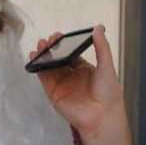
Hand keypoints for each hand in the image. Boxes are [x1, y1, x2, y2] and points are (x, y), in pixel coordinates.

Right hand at [31, 25, 125, 139]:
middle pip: (58, 59)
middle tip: (49, 39)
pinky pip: (44, 78)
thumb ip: (101, 47)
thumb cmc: (109, 94)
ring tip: (41, 45)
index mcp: (85, 70)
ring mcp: (62, 85)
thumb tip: (99, 28)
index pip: (71, 54)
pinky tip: (36, 57)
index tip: (59, 36)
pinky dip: (38, 67)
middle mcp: (72, 77)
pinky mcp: (54, 93)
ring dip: (43, 55)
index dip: (64, 45)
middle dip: (52, 48)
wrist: (103, 116)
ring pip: (49, 67)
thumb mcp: (106, 66)